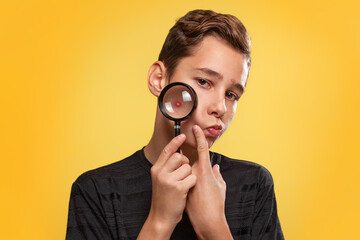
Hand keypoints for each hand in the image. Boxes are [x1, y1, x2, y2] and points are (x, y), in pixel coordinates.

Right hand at [138, 134, 196, 238]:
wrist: (160, 217)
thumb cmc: (164, 198)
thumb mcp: (160, 179)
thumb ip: (167, 167)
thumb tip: (179, 154)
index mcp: (156, 169)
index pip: (167, 150)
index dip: (176, 142)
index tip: (183, 135)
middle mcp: (160, 172)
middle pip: (179, 157)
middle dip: (185, 164)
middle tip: (182, 175)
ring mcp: (168, 180)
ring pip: (187, 167)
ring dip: (189, 176)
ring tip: (182, 185)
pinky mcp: (178, 188)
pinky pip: (192, 178)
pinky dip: (192, 184)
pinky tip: (186, 191)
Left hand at [185, 125, 231, 239]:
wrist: (207, 220)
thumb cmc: (216, 204)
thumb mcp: (220, 187)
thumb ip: (218, 174)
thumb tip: (215, 167)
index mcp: (205, 170)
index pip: (202, 149)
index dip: (199, 137)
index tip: (195, 127)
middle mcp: (194, 173)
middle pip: (192, 163)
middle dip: (195, 171)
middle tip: (202, 186)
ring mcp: (186, 179)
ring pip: (187, 173)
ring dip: (191, 179)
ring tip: (199, 194)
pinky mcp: (180, 186)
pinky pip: (183, 180)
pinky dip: (187, 184)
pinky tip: (194, 196)